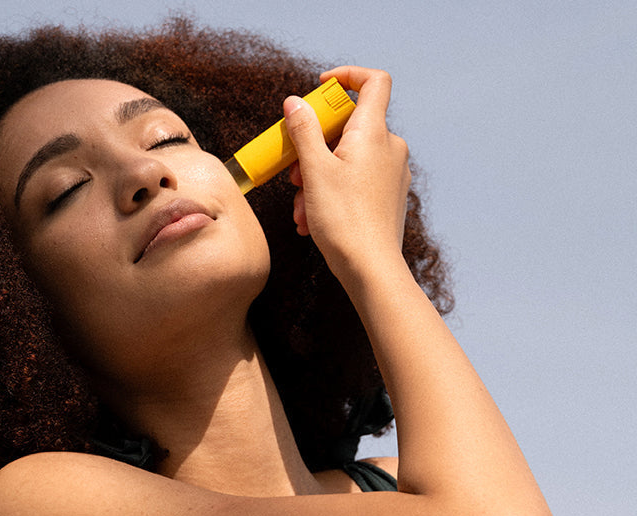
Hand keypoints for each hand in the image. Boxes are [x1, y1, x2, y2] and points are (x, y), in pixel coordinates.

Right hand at [284, 67, 410, 282]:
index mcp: (373, 133)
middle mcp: (389, 148)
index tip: (320, 88)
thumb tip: (295, 103)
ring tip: (300, 206)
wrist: (371, 268)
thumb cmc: (344, 220)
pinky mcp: (388, 195)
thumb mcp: (314, 171)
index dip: (347, 77)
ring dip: (316, 176)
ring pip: (347, 158)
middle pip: (349, 126)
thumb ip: (303, 131)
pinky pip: (356, 180)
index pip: (373, 82)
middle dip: (314, 146)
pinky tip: (311, 218)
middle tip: (294, 171)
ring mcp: (392, 173)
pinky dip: (331, 192)